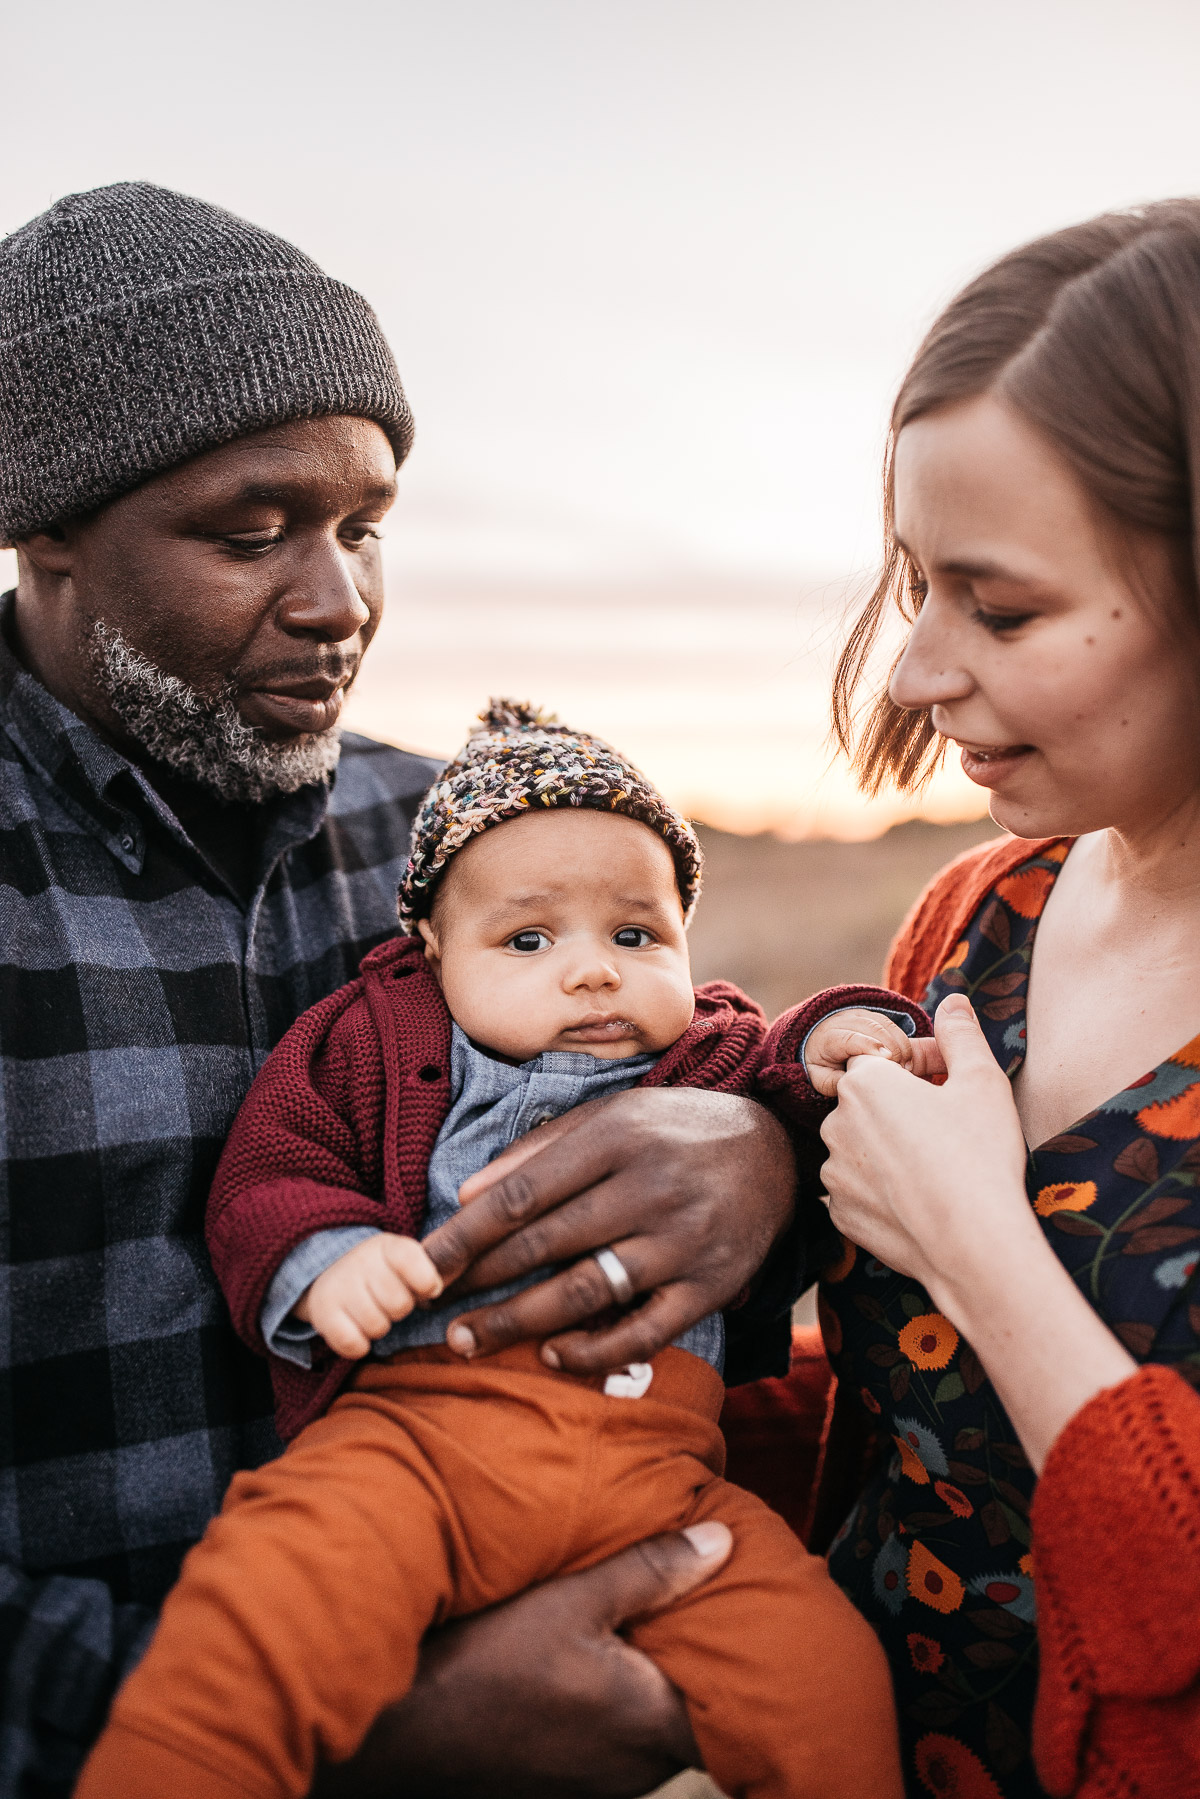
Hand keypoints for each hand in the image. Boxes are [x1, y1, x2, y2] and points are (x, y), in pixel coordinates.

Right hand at [294, 1234, 442, 1358]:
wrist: (329, 1273)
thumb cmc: (381, 1272)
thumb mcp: (404, 1260)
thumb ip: (426, 1272)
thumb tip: (435, 1289)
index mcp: (387, 1245)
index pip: (410, 1260)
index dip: (425, 1281)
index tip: (426, 1289)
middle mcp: (360, 1261)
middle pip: (400, 1304)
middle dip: (400, 1309)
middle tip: (389, 1301)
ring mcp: (338, 1285)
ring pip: (377, 1326)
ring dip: (379, 1326)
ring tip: (371, 1311)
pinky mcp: (322, 1312)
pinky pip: (352, 1344)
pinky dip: (359, 1345)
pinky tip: (356, 1329)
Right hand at [308, 1522, 731, 1797]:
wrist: (395, 1737)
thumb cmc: (482, 1665)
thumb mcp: (570, 1600)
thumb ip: (651, 1572)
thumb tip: (721, 1542)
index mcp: (651, 1725)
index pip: (735, 1704)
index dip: (743, 1657)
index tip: (742, 1609)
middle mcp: (636, 1770)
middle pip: (691, 1713)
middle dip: (693, 1660)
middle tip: (690, 1597)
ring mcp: (597, 1787)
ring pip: (649, 1728)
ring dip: (649, 1682)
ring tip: (638, 1620)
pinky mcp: (562, 1786)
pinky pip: (612, 1743)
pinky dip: (613, 1704)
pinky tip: (590, 1660)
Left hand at [422, 1088, 795, 1372]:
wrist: (776, 1150)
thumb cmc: (674, 1130)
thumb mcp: (612, 1114)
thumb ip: (539, 1148)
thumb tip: (468, 1192)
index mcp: (618, 1137)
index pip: (524, 1192)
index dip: (467, 1232)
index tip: (422, 1262)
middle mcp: (651, 1188)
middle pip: (547, 1243)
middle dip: (481, 1280)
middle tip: (431, 1306)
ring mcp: (683, 1241)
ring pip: (587, 1291)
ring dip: (520, 1321)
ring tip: (470, 1340)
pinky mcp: (710, 1285)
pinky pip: (645, 1331)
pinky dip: (595, 1350)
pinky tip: (552, 1354)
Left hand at [818, 994, 1028, 1303]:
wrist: (974, 1244)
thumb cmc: (980, 1155)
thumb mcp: (983, 1081)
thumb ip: (962, 1034)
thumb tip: (953, 1001)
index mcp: (863, 1082)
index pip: (882, 1057)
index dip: (919, 1065)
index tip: (953, 1081)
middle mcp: (835, 1124)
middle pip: (869, 1102)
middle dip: (903, 1105)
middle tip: (950, 1123)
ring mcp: (834, 1174)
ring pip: (862, 1146)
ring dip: (890, 1147)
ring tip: (938, 1164)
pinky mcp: (841, 1216)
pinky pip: (860, 1189)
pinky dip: (884, 1189)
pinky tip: (921, 1198)